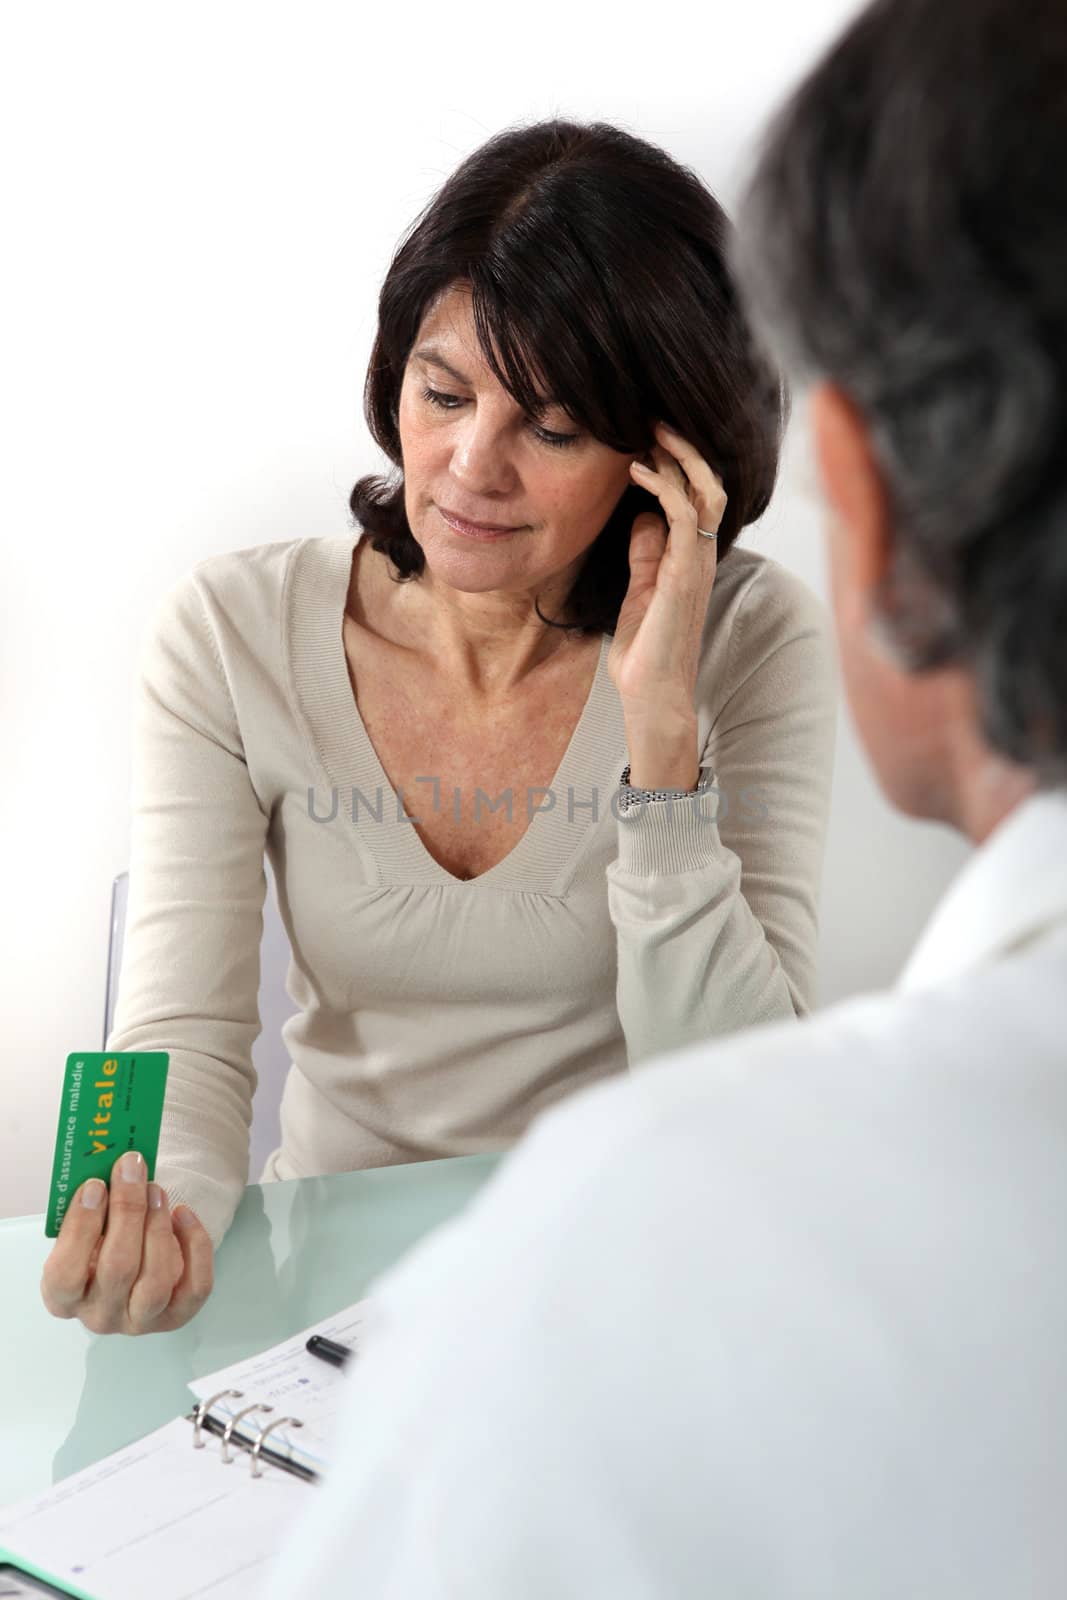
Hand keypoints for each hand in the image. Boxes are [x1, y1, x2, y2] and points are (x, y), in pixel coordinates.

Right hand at [40, 1151, 213, 1335]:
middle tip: (133, 1170)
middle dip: (128, 1211)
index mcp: (63, 1297)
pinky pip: (195, 1285)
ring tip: (156, 1190)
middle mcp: (100, 1316)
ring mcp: (140, 1321)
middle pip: (117, 1269)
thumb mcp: (86, 1228)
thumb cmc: (101, 1240)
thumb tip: (115, 1169)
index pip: (65, 1274)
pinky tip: (183, 1213)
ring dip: (158, 1226)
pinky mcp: (177, 1316)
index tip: (96, 1185)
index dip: (80, 1227)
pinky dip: (195, 1245)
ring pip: (156, 1281)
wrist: (132, 1260)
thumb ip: (92, 1206)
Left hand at [607, 422, 726, 722]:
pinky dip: (663, 486)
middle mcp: (703, 554)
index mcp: (695, 556)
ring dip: (679, 455)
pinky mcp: (684, 574)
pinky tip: (637, 470)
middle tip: (652, 415)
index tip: (646, 433)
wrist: (652, 694)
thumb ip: (646, 553)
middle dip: (684, 445)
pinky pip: (685, 516)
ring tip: (650, 429)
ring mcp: (698, 563)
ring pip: (706, 490)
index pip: (699, 493)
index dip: (678, 460)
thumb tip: (644, 515)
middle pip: (709, 482)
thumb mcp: (640, 589)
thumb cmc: (647, 649)